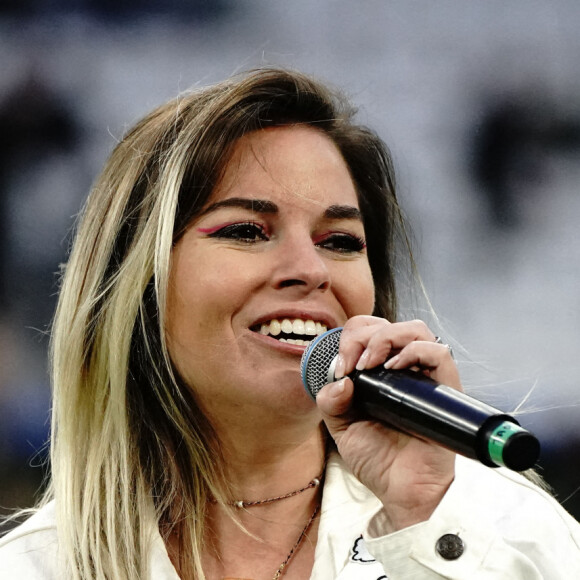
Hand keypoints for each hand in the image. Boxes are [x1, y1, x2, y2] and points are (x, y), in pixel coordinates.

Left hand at [315, 315, 458, 531]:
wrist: (402, 490)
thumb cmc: (377, 459)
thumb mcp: (341, 427)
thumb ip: (330, 401)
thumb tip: (341, 379)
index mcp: (380, 372)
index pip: (369, 330)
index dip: (351, 340)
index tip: (341, 368)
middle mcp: (404, 369)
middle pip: (389, 324)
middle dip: (362, 336)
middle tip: (352, 364)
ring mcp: (425, 376)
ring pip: (415, 330)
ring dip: (386, 338)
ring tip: (370, 363)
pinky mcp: (444, 388)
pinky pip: (438, 352)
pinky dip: (413, 351)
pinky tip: (393, 368)